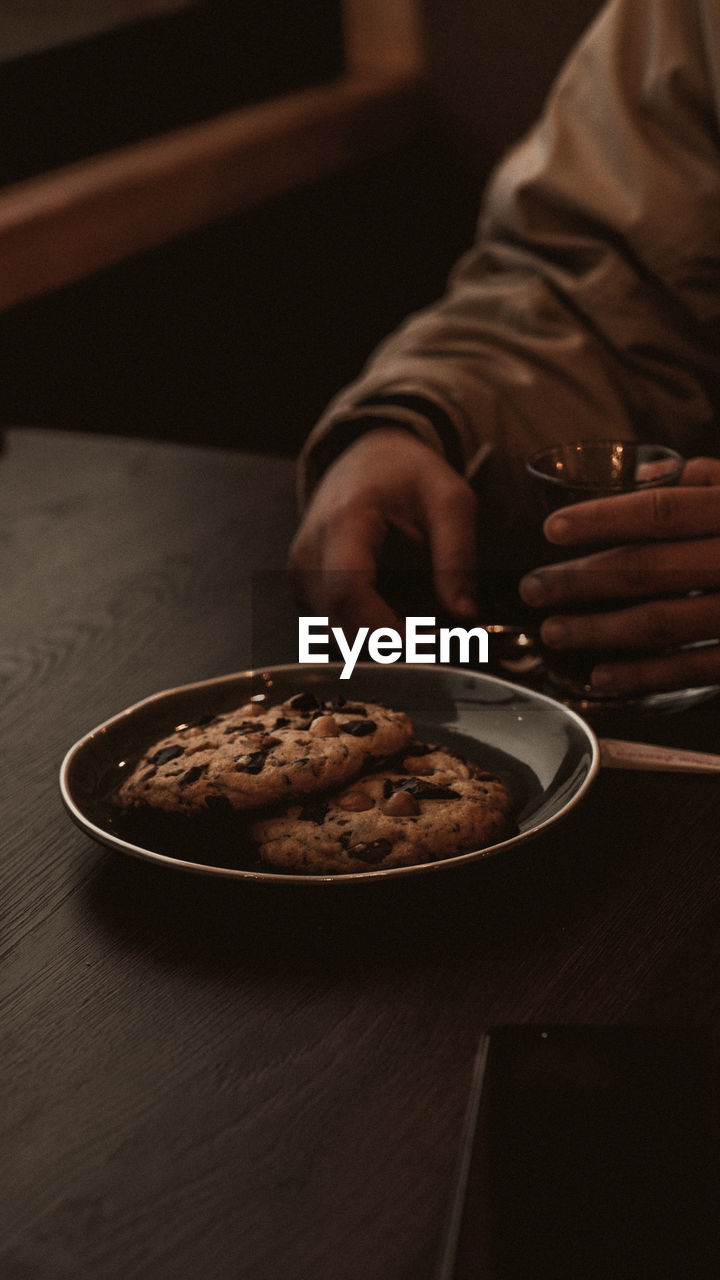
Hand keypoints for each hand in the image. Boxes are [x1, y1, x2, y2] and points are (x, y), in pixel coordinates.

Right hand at [289, 428, 477, 631]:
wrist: (366, 456)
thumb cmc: (404, 472)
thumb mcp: (450, 500)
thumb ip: (458, 555)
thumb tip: (463, 613)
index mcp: (341, 523)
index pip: (348, 592)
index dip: (387, 629)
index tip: (429, 643)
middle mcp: (309, 553)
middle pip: (338, 624)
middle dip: (390, 644)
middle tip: (437, 641)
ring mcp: (300, 573)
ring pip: (333, 634)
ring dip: (378, 642)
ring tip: (421, 625)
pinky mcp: (304, 588)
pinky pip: (331, 626)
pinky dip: (366, 632)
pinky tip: (396, 616)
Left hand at [518, 457, 719, 694]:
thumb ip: (712, 480)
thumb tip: (644, 475)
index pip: (662, 510)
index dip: (603, 519)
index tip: (554, 529)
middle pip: (648, 569)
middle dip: (580, 579)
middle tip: (534, 586)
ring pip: (661, 623)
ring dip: (598, 630)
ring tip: (555, 629)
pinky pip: (693, 669)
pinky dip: (644, 676)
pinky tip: (603, 674)